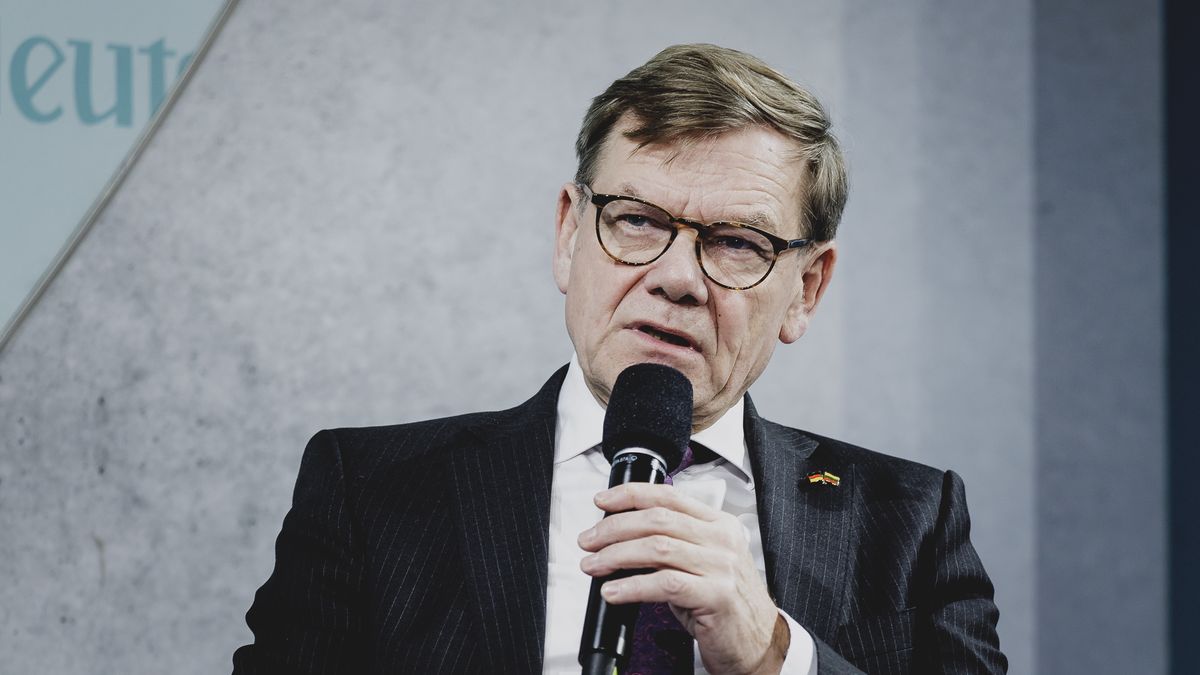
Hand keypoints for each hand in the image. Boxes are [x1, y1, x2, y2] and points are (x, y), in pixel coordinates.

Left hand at [578, 483, 788, 674]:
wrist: (759, 642)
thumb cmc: (725, 605)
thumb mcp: (701, 564)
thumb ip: (672, 545)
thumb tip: (620, 538)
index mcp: (719, 524)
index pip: (669, 496)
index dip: (630, 495)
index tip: (603, 501)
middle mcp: (722, 540)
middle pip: (657, 520)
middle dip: (614, 527)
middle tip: (589, 540)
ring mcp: (722, 567)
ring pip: (657, 548)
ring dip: (616, 555)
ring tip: (593, 564)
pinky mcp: (716, 596)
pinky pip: (664, 584)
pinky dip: (632, 586)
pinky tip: (613, 592)